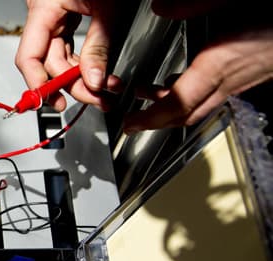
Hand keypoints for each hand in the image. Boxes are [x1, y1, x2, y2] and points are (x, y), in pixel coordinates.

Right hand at [15, 0, 122, 111]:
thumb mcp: (108, 9)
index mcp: (43, 8)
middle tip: (96, 99)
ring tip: (104, 92)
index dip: (38, 84)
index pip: (29, 58)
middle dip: (74, 85)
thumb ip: (99, 48)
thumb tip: (93, 81)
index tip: (51, 103)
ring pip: (60, 60)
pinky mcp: (66, 18)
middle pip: (49, 64)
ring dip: (82, 79)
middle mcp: (43, 14)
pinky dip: (84, 64)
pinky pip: (69, 49)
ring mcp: (54, 17)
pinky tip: (99, 76)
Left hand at [123, 2, 272, 132]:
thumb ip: (194, 3)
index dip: (150, 119)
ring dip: (173, 107)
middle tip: (133, 121)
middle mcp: (231, 80)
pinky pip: (216, 95)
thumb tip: (162, 6)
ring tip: (147, 96)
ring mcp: (244, 81)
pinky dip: (193, 95)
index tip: (130, 125)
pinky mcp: (253, 75)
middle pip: (186, 115)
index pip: (177, 104)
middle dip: (156, 121)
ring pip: (201, 107)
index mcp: (220, 64)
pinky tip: (184, 80)